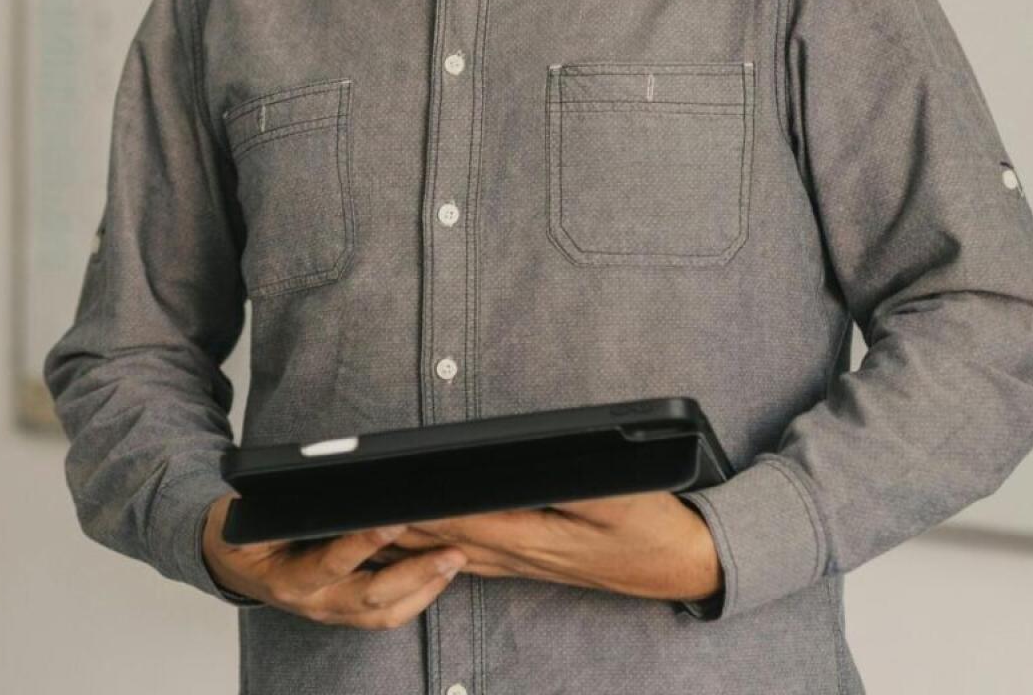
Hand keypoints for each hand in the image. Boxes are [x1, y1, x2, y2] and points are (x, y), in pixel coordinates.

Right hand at [201, 494, 468, 628]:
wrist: (229, 562)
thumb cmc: (243, 529)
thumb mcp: (251, 513)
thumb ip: (285, 501)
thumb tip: (325, 471)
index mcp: (286, 577)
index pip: (331, 563)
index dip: (363, 544)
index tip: (394, 519)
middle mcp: (312, 601)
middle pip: (371, 598)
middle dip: (415, 575)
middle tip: (450, 549)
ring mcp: (330, 611)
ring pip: (384, 613)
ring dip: (424, 588)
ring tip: (454, 559)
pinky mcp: (343, 613)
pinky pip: (385, 615)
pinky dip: (417, 596)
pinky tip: (439, 574)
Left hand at [368, 491, 721, 603]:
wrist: (685, 563)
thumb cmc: (655, 527)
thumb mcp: (618, 499)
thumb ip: (566, 486)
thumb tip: (521, 471)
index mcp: (534, 537)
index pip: (457, 520)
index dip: (413, 510)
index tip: (376, 500)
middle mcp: (519, 554)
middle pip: (442, 538)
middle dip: (393, 526)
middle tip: (347, 512)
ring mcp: (524, 562)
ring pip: (450, 552)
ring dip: (407, 541)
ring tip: (363, 527)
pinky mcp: (532, 561)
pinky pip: (471, 558)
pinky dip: (437, 549)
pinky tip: (419, 544)